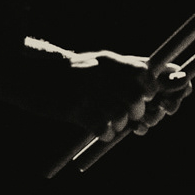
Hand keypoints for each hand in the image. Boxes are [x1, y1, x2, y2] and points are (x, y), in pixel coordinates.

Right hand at [40, 50, 192, 140]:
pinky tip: (103, 131)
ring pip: (120, 114)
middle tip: (135, 118)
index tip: (153, 98)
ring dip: (123, 124)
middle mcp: (100, 73)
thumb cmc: (73, 74)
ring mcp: (86, 91)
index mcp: (110, 61)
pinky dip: (107, 134)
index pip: (143, 71)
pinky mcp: (73, 109)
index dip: (153, 88)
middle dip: (139, 112)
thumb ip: (127, 68)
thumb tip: (162, 80)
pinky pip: (102, 127)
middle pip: (136, 97)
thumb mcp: (100, 63)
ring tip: (116, 125)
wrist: (32, 76)